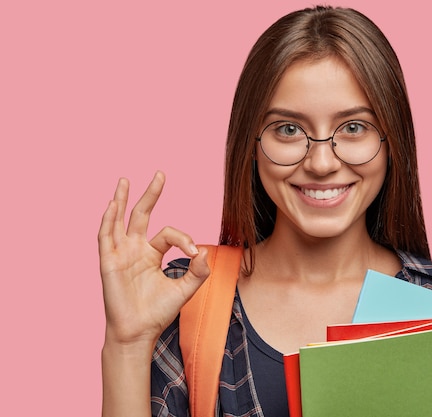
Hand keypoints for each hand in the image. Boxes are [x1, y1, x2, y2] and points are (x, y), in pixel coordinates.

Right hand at [98, 171, 210, 346]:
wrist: (139, 333)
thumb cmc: (158, 313)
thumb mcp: (184, 290)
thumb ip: (198, 271)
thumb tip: (204, 251)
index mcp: (153, 254)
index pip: (168, 233)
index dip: (184, 238)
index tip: (194, 251)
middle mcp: (136, 249)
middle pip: (142, 215)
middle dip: (151, 194)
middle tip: (160, 174)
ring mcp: (121, 254)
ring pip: (119, 220)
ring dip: (121, 200)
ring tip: (124, 179)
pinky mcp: (109, 262)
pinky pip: (106, 237)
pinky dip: (108, 220)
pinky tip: (112, 204)